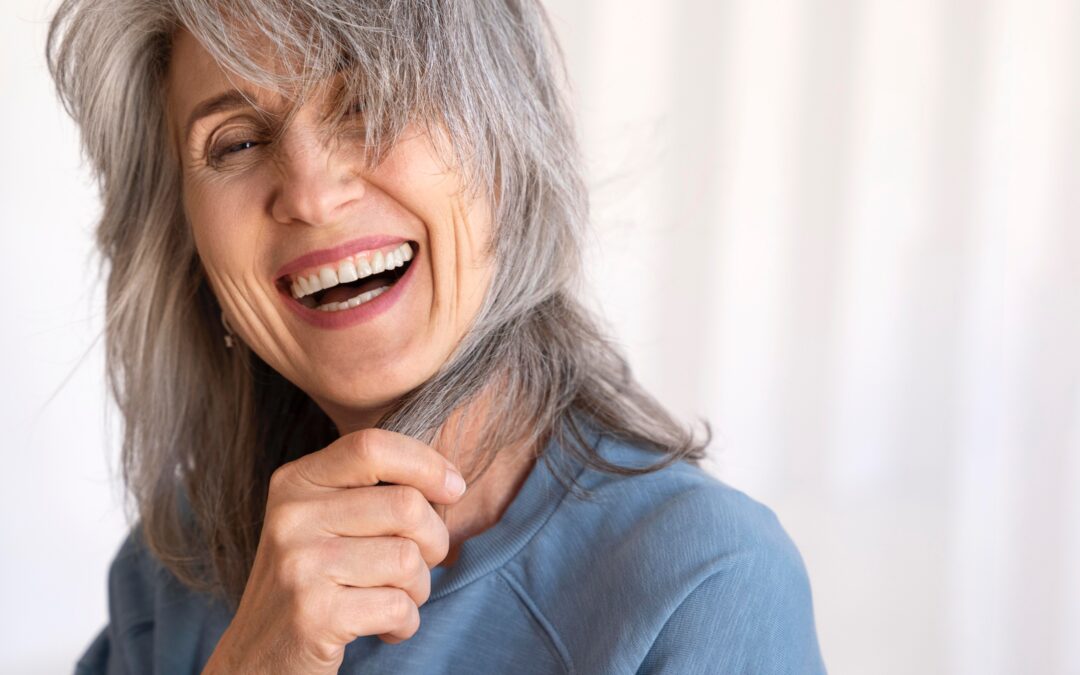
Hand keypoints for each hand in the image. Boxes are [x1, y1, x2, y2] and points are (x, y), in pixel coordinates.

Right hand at [201, 428, 467, 674]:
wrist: (258, 657)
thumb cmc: (313, 582)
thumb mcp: (324, 521)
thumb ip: (371, 491)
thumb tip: (450, 481)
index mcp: (296, 482)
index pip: (373, 446)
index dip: (426, 463)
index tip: (453, 489)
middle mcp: (291, 516)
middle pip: (406, 506)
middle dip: (434, 541)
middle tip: (420, 565)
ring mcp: (299, 565)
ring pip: (408, 559)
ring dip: (418, 589)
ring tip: (395, 599)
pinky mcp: (313, 614)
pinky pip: (398, 607)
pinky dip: (405, 623)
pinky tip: (384, 628)